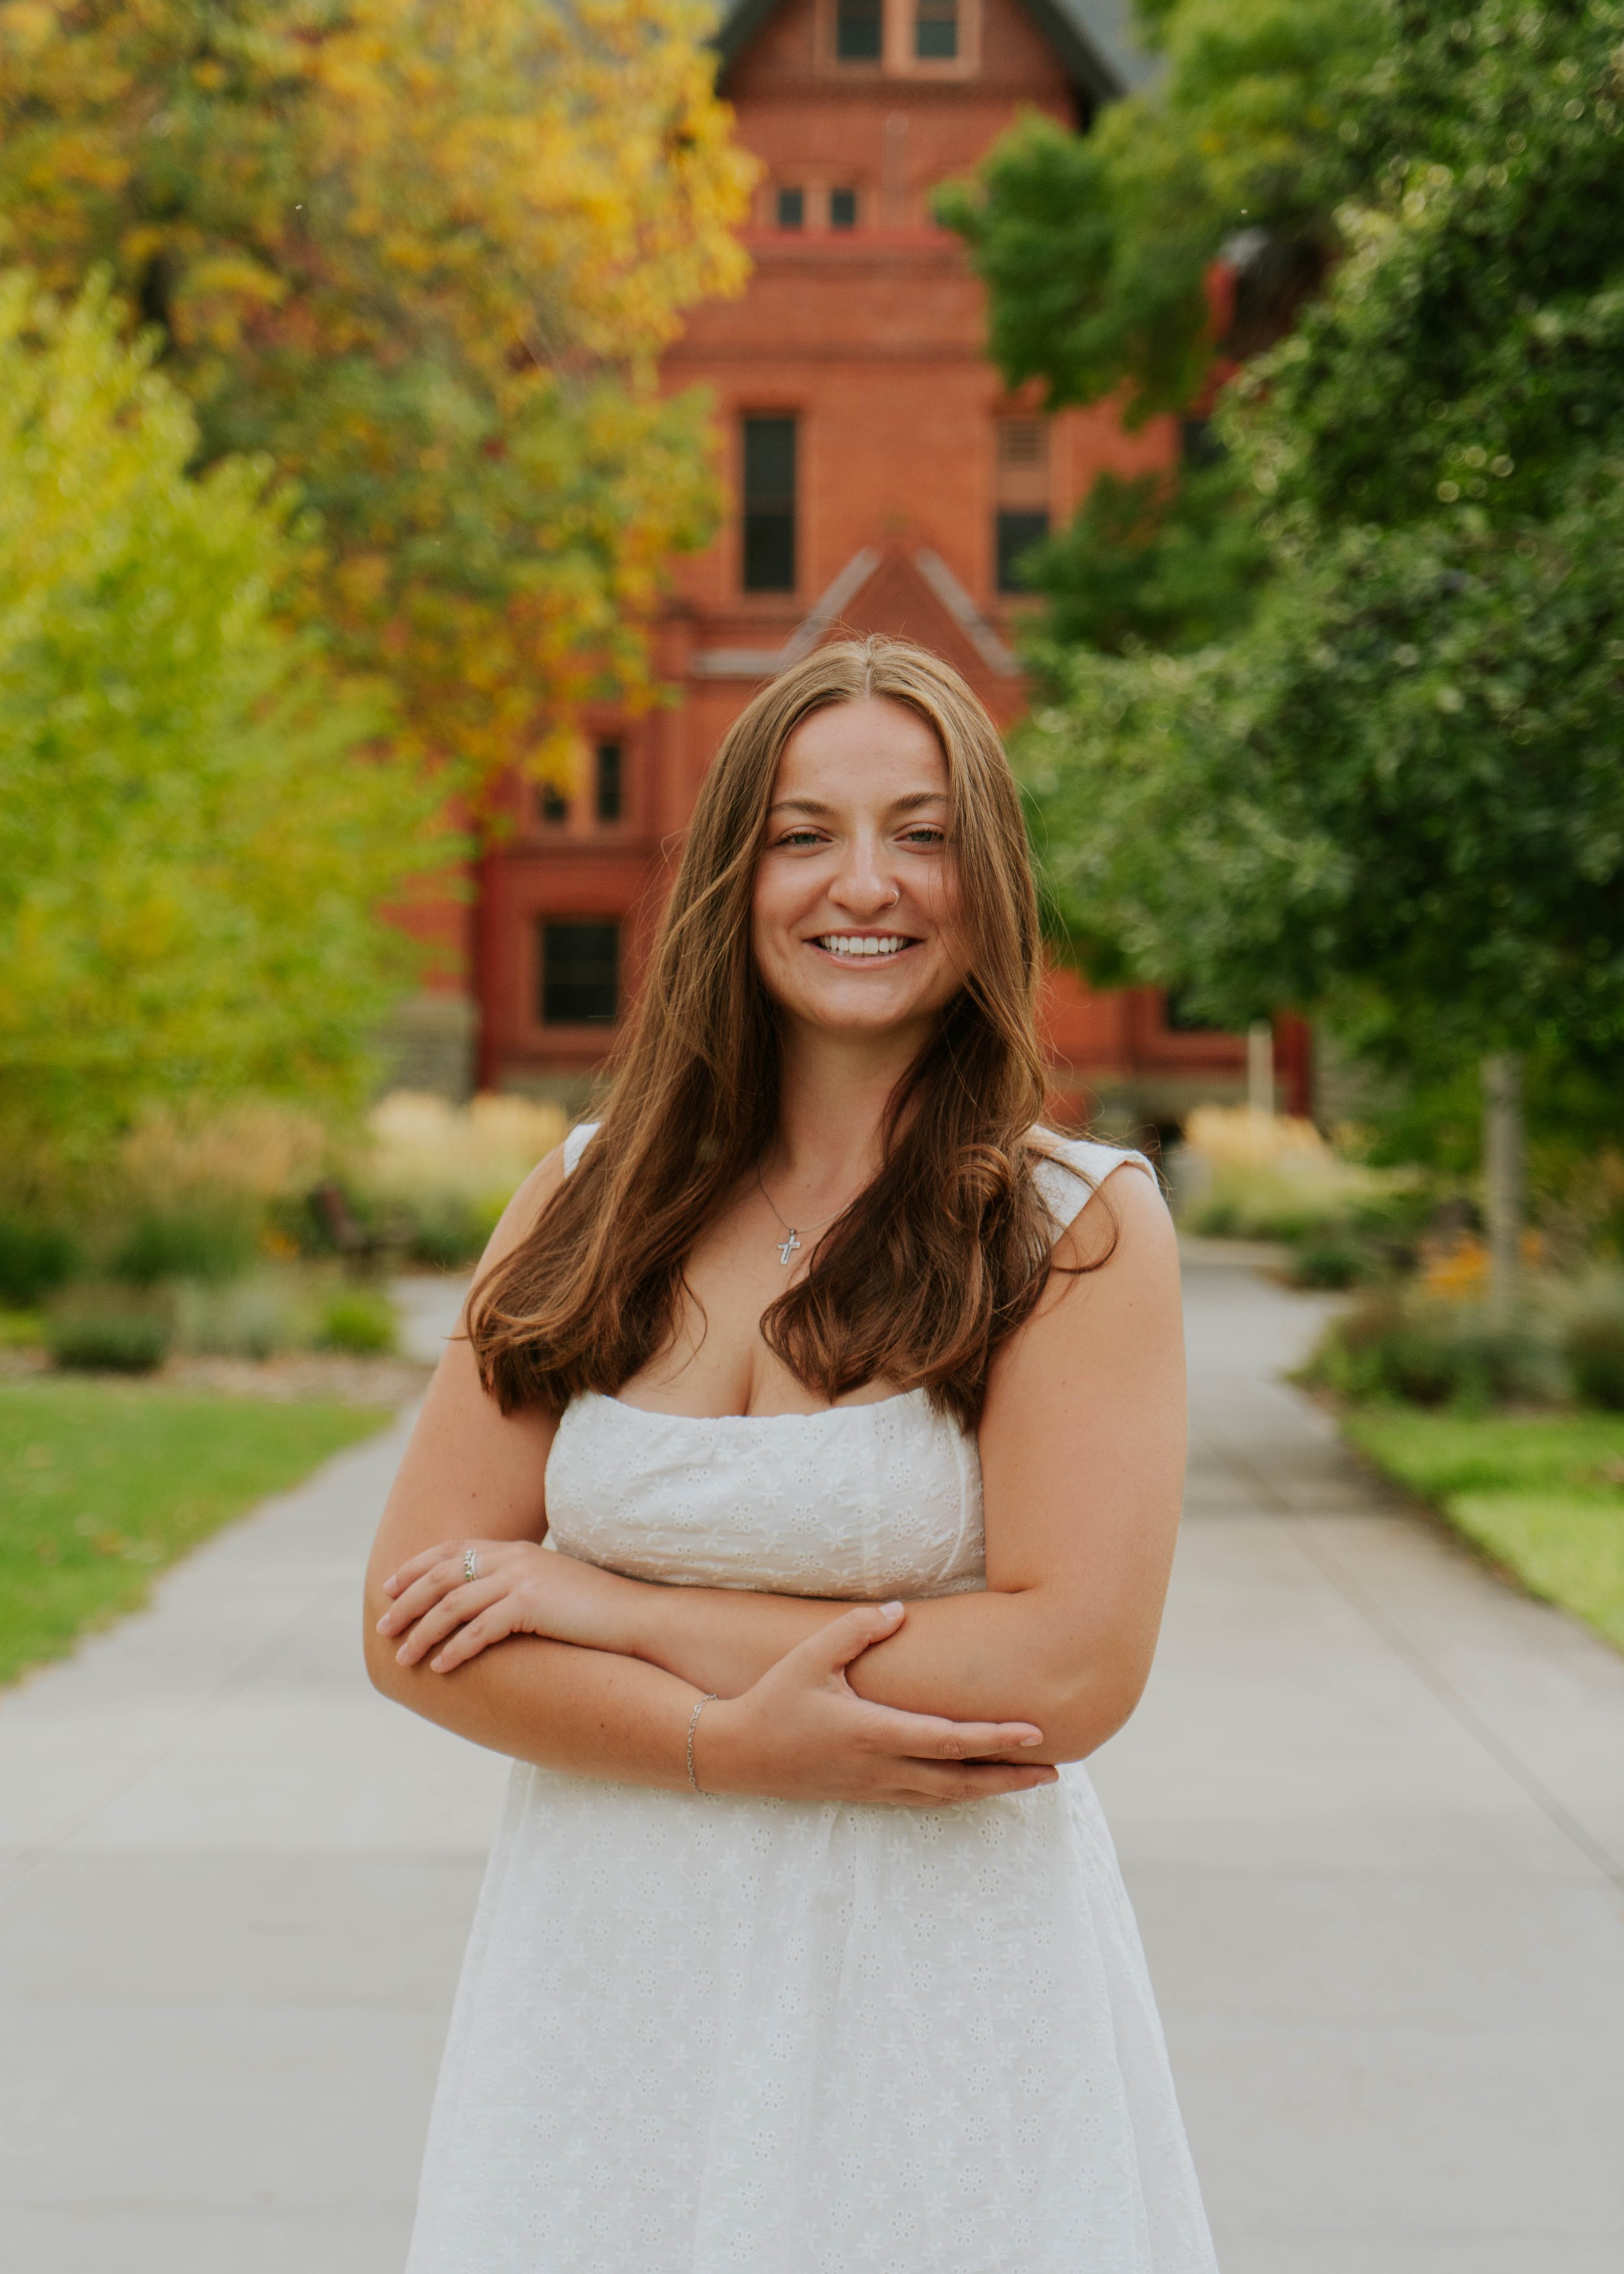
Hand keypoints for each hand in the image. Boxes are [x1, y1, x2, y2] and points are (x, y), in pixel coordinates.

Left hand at [377, 1537, 637, 1672]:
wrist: (638, 1617)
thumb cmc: (597, 1612)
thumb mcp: (551, 1589)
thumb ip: (517, 1588)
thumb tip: (486, 1610)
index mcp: (517, 1550)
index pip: (453, 1549)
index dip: (415, 1566)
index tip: (389, 1587)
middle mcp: (514, 1558)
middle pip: (443, 1575)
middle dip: (407, 1601)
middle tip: (382, 1626)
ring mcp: (523, 1578)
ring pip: (453, 1604)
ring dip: (422, 1632)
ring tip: (403, 1657)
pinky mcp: (531, 1604)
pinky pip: (480, 1629)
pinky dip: (455, 1649)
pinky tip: (440, 1668)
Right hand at [695, 1601, 1059, 1807]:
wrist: (735, 1756)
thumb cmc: (772, 1701)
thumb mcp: (808, 1658)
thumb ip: (854, 1631)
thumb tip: (898, 1610)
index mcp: (873, 1733)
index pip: (949, 1739)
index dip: (996, 1738)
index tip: (1037, 1734)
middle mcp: (881, 1767)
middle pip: (960, 1779)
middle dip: (1009, 1776)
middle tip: (1053, 1772)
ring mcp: (873, 1786)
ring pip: (945, 1795)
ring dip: (989, 1789)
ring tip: (1028, 1783)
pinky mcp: (864, 1794)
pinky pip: (923, 1798)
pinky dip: (957, 1794)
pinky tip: (972, 1787)